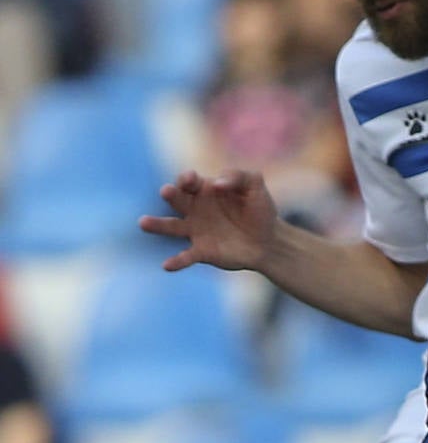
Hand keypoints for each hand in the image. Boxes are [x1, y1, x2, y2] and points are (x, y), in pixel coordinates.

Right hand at [138, 168, 278, 272]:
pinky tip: (167, 265)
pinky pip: (185, 257)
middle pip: (177, 199)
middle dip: (171, 194)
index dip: (187, 179)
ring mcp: (196, 231)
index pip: (190, 181)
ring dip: (157, 225)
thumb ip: (239, 177)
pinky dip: (176, 262)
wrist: (269, 240)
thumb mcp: (255, 187)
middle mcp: (195, 209)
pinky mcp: (202, 252)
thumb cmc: (259, 210)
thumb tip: (217, 184)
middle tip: (167, 192)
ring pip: (171, 226)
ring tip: (143, 223)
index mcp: (206, 190)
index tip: (191, 180)